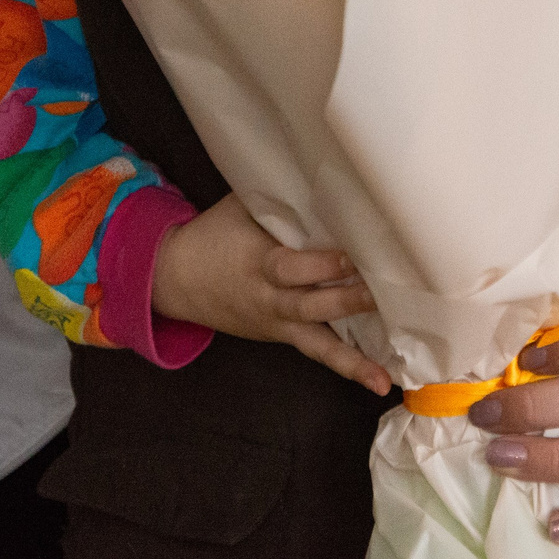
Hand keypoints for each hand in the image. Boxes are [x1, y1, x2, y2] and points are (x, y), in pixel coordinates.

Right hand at [152, 195, 391, 394]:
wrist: (176, 279)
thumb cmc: (214, 235)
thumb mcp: (239, 208)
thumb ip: (280, 201)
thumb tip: (327, 177)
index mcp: (256, 263)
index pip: (289, 269)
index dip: (320, 266)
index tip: (352, 257)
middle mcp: (267, 300)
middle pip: (308, 307)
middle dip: (346, 302)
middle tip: (382, 296)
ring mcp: (276, 324)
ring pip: (315, 344)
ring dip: (352, 360)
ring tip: (382, 380)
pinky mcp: (283, 335)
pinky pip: (316, 351)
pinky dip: (346, 366)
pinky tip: (377, 381)